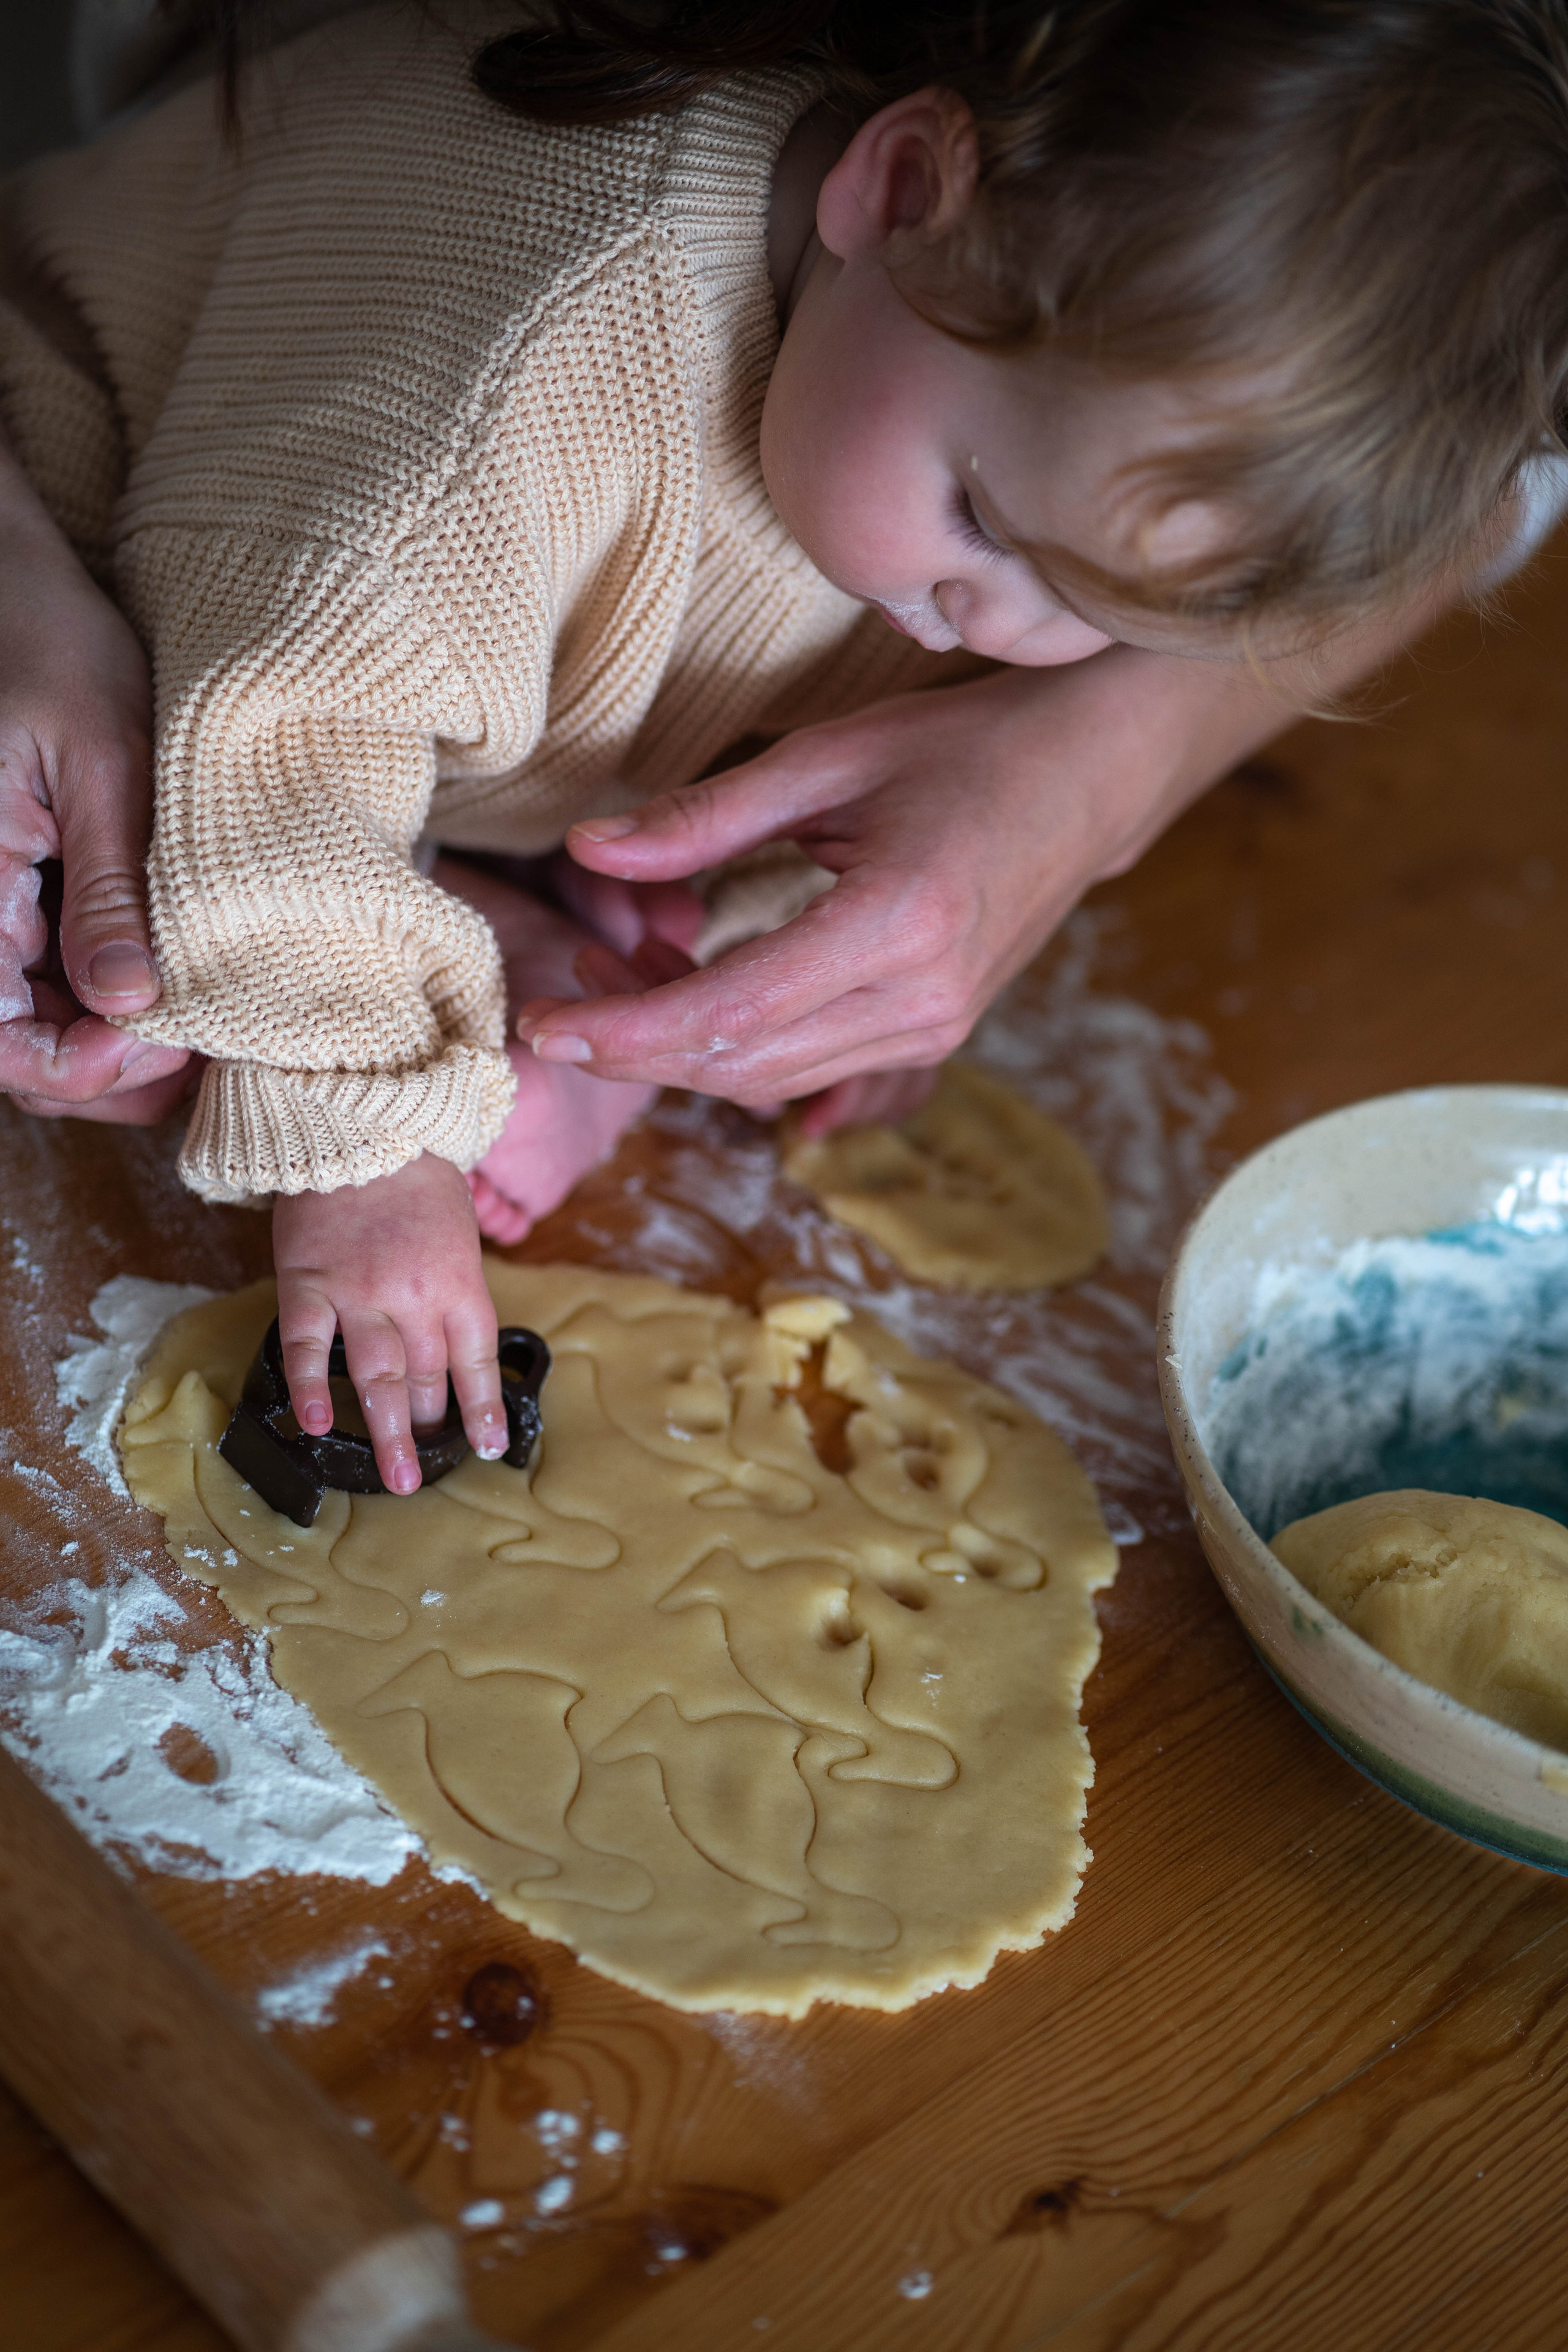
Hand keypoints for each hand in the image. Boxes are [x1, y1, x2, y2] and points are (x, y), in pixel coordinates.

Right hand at [0, 441, 188, 1120]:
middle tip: (211, 1046)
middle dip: (116, 1070)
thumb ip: (107, 888)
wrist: (12, 582)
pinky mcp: (16, 900)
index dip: (83, 1070)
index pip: (2, 1046)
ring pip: (44, 1025)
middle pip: (25, 1052)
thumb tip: (126, 1001)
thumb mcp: (98, 760)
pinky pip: (52, 980)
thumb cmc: (48, 645)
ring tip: (211, 1020)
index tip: (160, 1037)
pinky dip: (115, 998)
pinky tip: (184, 983)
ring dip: (122, 1042)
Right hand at [272, 1153, 506, 1494]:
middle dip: (431, 1428)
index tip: (489, 1447)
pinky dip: (311, 1390)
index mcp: (459, 1282)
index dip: (483, 1408)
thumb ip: (456, 1294)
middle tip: (428, 1471)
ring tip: (398, 1479)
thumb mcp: (460, 1234)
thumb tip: (455, 1355)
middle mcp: (415, 1296)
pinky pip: (309, 1348)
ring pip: (379, 1377)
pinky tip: (314, 1427)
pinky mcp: (308, 1285)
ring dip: (389, 1433)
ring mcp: (360, 1293)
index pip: (476, 1360)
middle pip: (428, 1378)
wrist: (361, 1127)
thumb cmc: (416, 1182)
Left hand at [516, 611, 1444, 1114]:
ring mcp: (934, 1031)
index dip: (624, 1029)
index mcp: (895, 924)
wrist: (1092, 780)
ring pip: (771, 1081)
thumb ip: (706, 815)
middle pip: (740, 1063)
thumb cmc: (965, 748)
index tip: (541, 1025)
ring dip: (681, 1052)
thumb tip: (589, 851)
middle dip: (634, 1047)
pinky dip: (738, 1053)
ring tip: (617, 982)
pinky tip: (690, 1000)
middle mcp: (920, 999)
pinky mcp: (934, 1039)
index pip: (728, 1010)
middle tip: (558, 998)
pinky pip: (811, 1077)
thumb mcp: (829, 758)